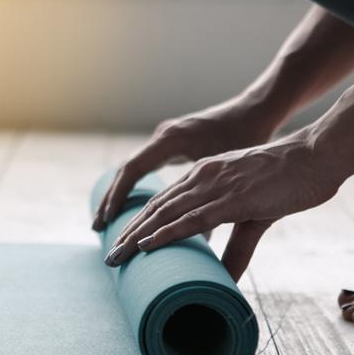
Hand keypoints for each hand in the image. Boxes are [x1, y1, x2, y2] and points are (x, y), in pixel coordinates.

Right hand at [92, 96, 280, 230]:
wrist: (257, 110)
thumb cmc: (249, 137)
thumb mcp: (230, 173)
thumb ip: (213, 202)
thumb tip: (201, 244)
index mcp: (172, 140)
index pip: (133, 170)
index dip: (119, 196)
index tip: (108, 220)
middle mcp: (164, 137)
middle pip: (127, 171)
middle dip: (111, 200)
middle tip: (96, 228)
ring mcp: (166, 139)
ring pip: (134, 169)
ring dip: (119, 195)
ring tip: (104, 222)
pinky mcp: (173, 143)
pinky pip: (145, 166)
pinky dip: (134, 187)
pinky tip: (129, 205)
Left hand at [103, 130, 341, 279]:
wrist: (317, 157)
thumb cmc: (290, 182)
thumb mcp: (255, 214)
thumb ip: (237, 246)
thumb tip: (226, 277)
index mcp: (205, 175)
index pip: (163, 201)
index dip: (140, 222)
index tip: (122, 243)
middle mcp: (203, 176)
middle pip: (156, 207)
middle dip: (129, 232)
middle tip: (109, 256)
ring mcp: (216, 185)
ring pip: (166, 213)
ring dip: (138, 236)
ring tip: (116, 256)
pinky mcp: (234, 198)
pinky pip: (193, 219)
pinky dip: (166, 232)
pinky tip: (146, 244)